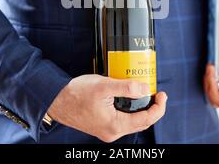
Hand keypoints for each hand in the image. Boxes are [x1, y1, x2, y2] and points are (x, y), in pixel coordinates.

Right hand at [47, 74, 167, 141]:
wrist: (56, 100)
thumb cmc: (76, 93)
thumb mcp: (104, 86)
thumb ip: (126, 87)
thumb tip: (145, 88)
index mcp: (114, 125)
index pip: (146, 120)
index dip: (158, 107)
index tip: (162, 94)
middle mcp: (112, 132)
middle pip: (141, 123)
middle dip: (152, 108)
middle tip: (156, 92)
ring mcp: (107, 130)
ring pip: (132, 121)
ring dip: (140, 109)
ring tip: (144, 93)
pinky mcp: (102, 126)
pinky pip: (122, 120)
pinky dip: (130, 110)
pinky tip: (129, 98)